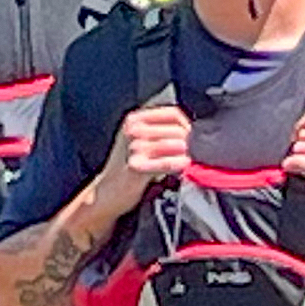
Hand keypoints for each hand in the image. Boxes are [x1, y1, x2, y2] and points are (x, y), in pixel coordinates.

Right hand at [87, 101, 190, 218]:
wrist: (108, 192)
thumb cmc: (129, 166)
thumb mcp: (141, 140)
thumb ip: (163, 130)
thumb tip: (194, 128)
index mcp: (134, 119)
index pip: (172, 113)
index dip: (187, 125)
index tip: (193, 136)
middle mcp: (132, 130)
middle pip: (176, 129)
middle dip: (190, 142)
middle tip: (197, 152)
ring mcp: (133, 147)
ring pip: (174, 144)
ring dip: (187, 153)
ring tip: (191, 159)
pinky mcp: (135, 166)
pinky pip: (165, 162)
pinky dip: (177, 164)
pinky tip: (183, 165)